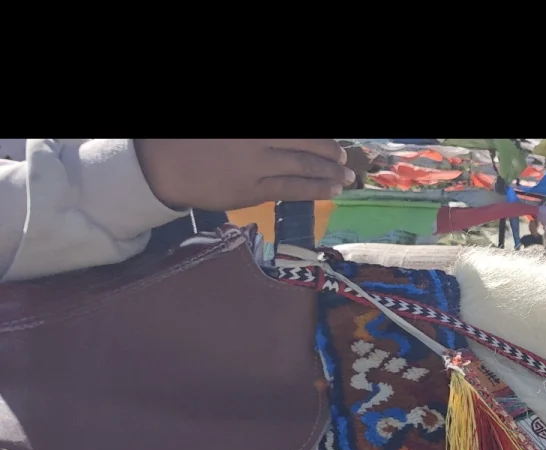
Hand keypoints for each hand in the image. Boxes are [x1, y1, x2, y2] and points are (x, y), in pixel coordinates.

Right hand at [132, 139, 353, 210]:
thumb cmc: (191, 139)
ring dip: (330, 173)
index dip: (318, 137)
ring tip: (346, 177)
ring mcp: (256, 165)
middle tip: (345, 158)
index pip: (295, 131)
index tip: (333, 142)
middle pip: (305, 143)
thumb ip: (262, 136)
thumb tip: (287, 142)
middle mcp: (257, 140)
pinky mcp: (253, 190)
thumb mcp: (229, 131)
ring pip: (303, 167)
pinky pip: (291, 190)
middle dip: (330, 151)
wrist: (162, 165)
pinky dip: (315, 189)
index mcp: (251, 126)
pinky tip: (331, 190)